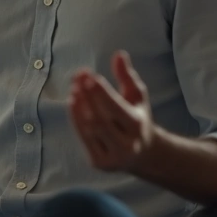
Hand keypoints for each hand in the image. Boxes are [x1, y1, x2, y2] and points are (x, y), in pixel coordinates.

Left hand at [68, 50, 155, 173]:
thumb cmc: (137, 118)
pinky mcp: (100, 163)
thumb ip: (127, 76)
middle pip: (100, 119)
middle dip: (87, 96)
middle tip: (78, 77)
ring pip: (90, 129)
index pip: (116, 108)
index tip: (89, 75)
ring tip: (74, 88)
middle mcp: (127, 144)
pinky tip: (72, 102)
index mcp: (138, 126)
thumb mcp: (137, 96)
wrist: (143, 154)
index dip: (101, 92)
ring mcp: (112, 156)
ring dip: (79, 107)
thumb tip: (119, 54)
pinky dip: (76, 119)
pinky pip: (84, 138)